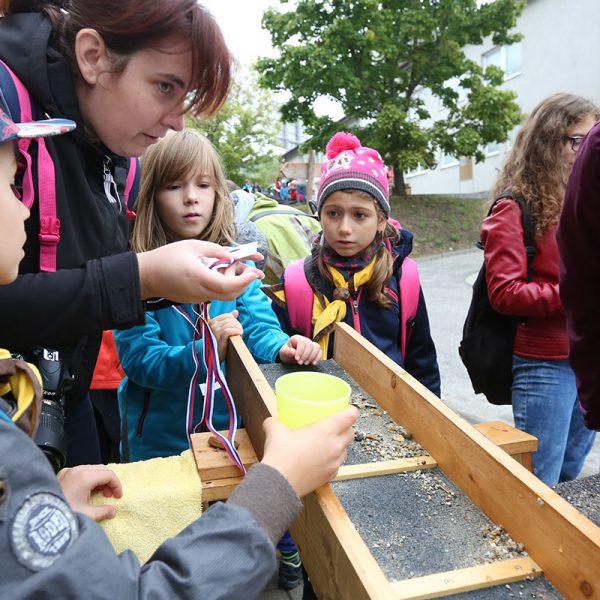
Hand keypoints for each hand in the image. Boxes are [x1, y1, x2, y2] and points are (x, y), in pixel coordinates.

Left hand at [57, 465, 122, 521]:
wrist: (37, 519)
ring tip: (99, 494)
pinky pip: (79, 471)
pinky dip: (87, 478)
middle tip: (110, 495)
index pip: (109, 475)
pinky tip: (86, 491)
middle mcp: (77, 470)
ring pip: (91, 469)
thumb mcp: (86, 515)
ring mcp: (68, 471)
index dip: (117, 485)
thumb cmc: (61, 515)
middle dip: (109, 481)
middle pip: (101, 469)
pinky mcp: (60, 475)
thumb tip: (112, 511)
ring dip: (99, 479)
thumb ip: (103, 511)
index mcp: (85, 477)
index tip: (118, 496)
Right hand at [137, 240, 263, 302]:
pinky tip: (223, 274)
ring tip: (238, 269)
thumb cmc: (167, 257)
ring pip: (224, 296)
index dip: (245, 280)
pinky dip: (224, 286)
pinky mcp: (195, 300)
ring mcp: (197, 298)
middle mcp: (200, 292)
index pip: (229, 286)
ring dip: (235, 285)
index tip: (253, 271)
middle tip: (252, 271)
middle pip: (231, 295)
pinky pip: (214, 295)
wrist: (146, 276)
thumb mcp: (192, 246)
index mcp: (199, 277)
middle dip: (245, 284)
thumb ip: (216, 251)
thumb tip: (234, 255)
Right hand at [209, 311, 243, 360]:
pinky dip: (236, 331)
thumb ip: (229, 320)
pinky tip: (240, 334)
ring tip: (240, 334)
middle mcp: (212, 325)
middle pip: (230, 319)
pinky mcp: (219, 337)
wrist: (216, 356)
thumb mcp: (225, 330)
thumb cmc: (221, 343)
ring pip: (231, 324)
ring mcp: (215, 331)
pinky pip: (229, 330)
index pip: (227, 315)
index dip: (234, 320)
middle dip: (237, 325)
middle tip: (239, 332)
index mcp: (213, 321)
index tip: (237, 328)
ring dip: (238, 328)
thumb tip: (236, 311)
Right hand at [261, 407, 357, 496]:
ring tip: (327, 443)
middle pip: (351, 433)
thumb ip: (274, 422)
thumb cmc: (280, 456)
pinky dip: (333, 460)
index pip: (350, 416)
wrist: (279, 484)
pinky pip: (338, 464)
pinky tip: (321, 459)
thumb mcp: (275, 430)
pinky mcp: (330, 476)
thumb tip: (271, 421)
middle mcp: (335, 446)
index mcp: (326, 430)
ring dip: (341, 444)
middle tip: (336, 425)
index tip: (347, 409)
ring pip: (346, 450)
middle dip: (347, 427)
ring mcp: (334, 463)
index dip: (351, 410)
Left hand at [278, 335, 321, 365]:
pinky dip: (318, 357)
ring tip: (306, 363)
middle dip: (306, 355)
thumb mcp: (283, 352)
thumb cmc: (286, 352)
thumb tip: (293, 352)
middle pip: (310, 345)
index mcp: (296, 338)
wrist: (289, 355)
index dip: (300, 351)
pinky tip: (313, 363)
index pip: (302, 343)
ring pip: (317, 347)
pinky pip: (320, 351)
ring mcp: (311, 344)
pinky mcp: (315, 350)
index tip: (296, 359)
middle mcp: (305, 340)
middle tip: (300, 363)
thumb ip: (287, 352)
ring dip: (312, 357)